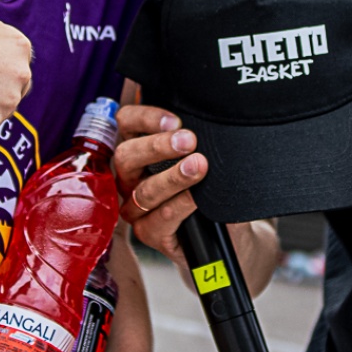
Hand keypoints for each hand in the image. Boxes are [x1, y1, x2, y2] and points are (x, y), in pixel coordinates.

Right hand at [113, 102, 205, 263]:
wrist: (225, 230)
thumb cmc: (210, 186)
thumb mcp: (204, 155)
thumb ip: (197, 139)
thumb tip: (208, 121)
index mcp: (140, 149)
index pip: (127, 123)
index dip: (145, 118)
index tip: (175, 121)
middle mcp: (131, 178)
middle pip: (126, 156)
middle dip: (158, 147)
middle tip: (189, 141)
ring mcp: (136, 207)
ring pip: (145, 190)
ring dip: (173, 177)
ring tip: (198, 167)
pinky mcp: (149, 232)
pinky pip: (160, 217)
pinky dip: (180, 205)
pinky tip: (196, 198)